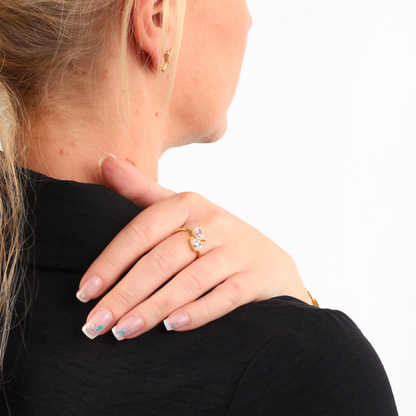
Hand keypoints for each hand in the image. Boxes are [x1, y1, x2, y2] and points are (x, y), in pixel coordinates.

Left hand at [78, 156, 311, 339]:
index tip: (85, 292)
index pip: (142, 231)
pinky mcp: (253, 278)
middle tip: (96, 324)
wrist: (268, 259)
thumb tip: (105, 162)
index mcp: (189, 203)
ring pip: (189, 281)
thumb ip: (142, 190)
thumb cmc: (213, 235)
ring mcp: (236, 251)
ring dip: (153, 308)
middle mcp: (213, 223)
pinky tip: (170, 328)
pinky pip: (223, 297)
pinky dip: (197, 313)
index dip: (111, 262)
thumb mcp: (181, 209)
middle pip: (162, 260)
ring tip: (123, 331)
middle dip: (125, 294)